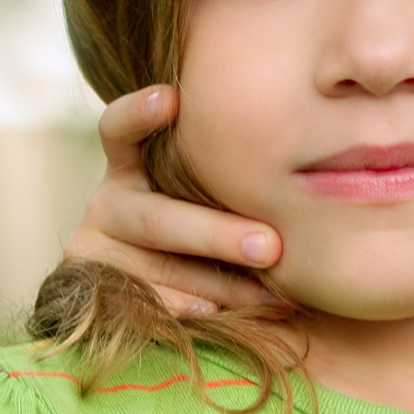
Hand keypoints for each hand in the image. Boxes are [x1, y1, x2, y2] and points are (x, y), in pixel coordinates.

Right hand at [63, 86, 285, 316]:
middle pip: (156, 219)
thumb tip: (314, 148)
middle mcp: (108, 204)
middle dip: (216, 234)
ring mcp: (99, 252)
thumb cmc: (201, 214)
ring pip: (162, 269)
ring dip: (222, 284)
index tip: (171, 98)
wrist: (146, 278)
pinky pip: (154, 306)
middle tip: (270, 246)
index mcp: (128, 165)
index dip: (138, 113)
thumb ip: (226, 169)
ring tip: (275, 293)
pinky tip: (231, 315)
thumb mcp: (201, 184)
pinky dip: (195, 308)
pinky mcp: (105, 295)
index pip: (118, 130)